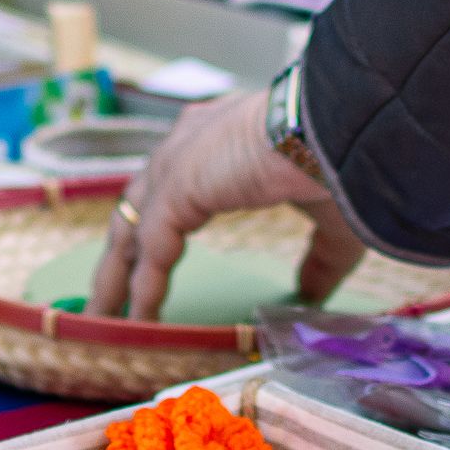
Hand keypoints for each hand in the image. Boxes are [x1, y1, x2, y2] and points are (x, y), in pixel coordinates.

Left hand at [88, 87, 366, 320]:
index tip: (146, 266)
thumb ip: (317, 259)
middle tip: (106, 300)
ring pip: (131, 229)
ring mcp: (177, 163)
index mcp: (219, 142)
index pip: (170, 190)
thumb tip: (311, 294)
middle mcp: (187, 145)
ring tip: (103, 319)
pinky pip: (151, 247)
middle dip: (119, 259)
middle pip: (136, 211)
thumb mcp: (330, 222)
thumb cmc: (346, 161)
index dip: (156, 232)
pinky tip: (140, 319)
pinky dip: (144, 286)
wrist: (344, 130)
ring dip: (116, 277)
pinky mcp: (178, 186)